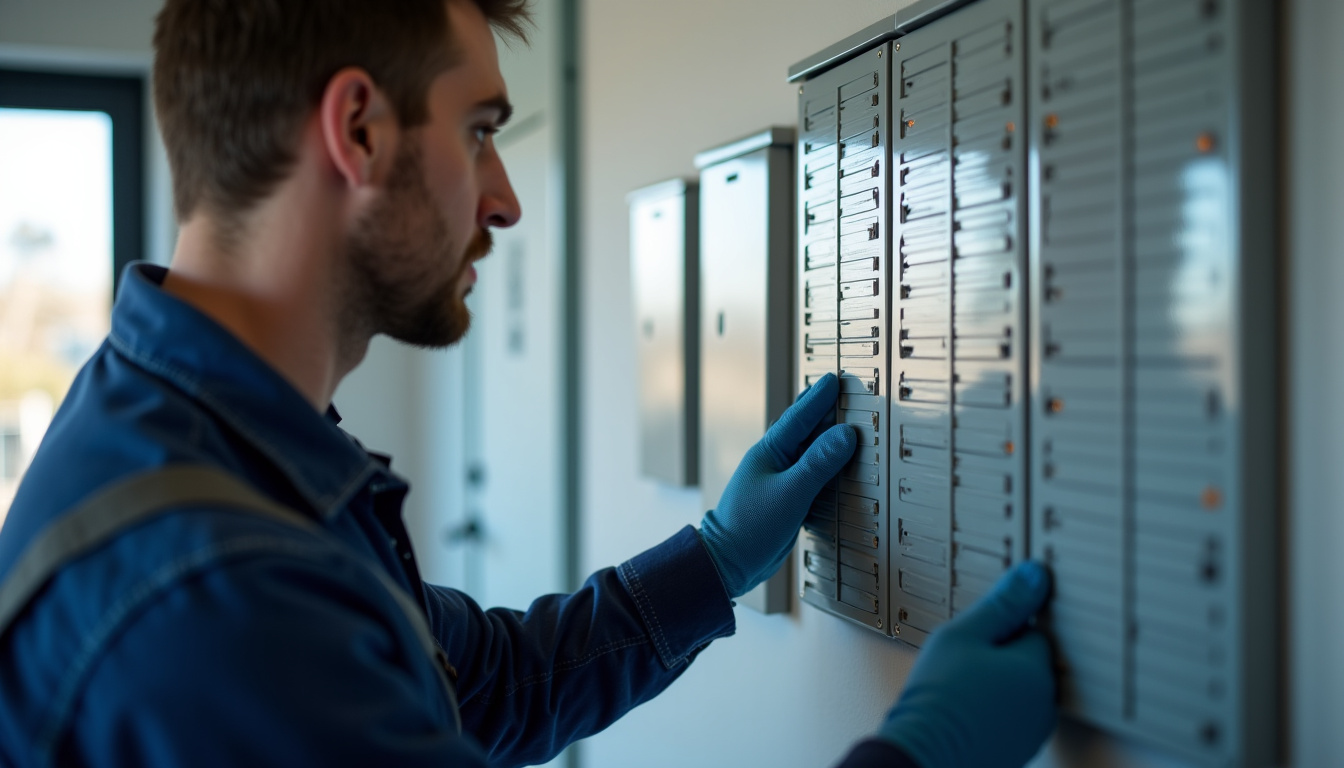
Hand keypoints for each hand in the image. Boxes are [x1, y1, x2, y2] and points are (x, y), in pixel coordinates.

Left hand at [698, 372, 855, 598]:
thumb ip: (819, 463)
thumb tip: (845, 434)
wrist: (729, 563)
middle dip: (819, 410)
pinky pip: (808, 474)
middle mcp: (773, 462)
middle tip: (836, 390)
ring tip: (838, 421)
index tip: (834, 379)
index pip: (799, 417)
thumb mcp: (791, 492)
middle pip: (802, 429)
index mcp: (769, 452)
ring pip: (806, 451)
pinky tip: (830, 467)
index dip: (818, 398)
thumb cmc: (751, 527)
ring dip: (823, 436)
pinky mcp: (784, 500)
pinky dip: (823, 465)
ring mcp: (777, 480)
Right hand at [878, 561, 1057, 767]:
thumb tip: (1032, 577)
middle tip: (966, 661)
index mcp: (1037, 670)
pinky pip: (1009, 717)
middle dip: (1002, 657)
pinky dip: (992, 710)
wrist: (921, 752)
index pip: (1034, 631)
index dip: (1002, 628)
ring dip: (997, 685)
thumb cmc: (938, 698)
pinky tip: (965, 708)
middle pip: (1029, 662)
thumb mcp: (964, 635)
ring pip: (1019, 691)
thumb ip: (1002, 604)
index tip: (978, 634)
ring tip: (961, 686)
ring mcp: (1031, 731)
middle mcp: (1043, 703)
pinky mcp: (1015, 749)